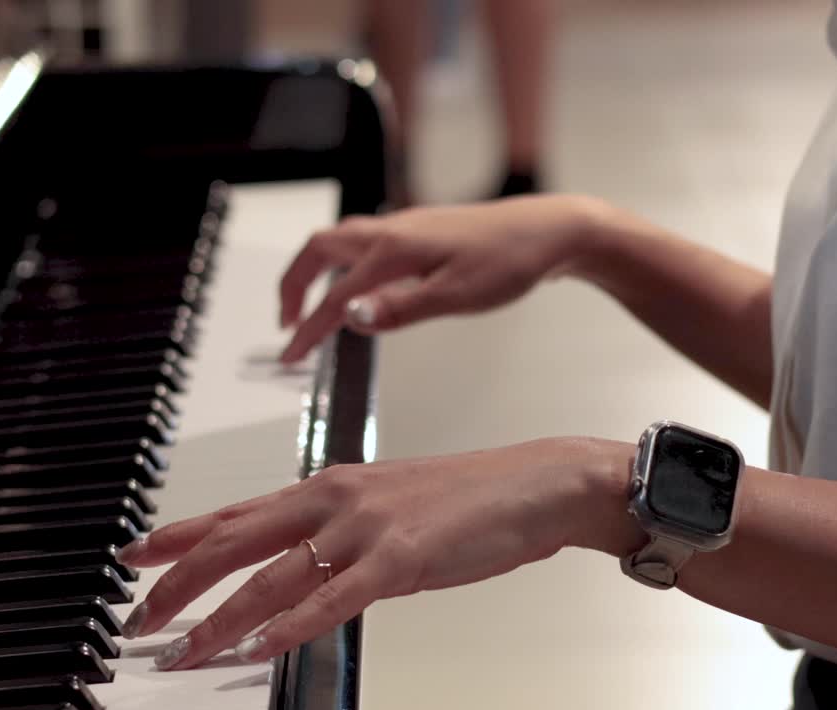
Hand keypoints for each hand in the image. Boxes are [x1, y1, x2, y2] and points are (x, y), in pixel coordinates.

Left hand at [116, 438, 639, 669]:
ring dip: (218, 619)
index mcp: (328, 483)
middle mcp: (335, 498)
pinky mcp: (401, 558)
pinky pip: (331, 600)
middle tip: (137, 618)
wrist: (533, 483)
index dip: (176, 533)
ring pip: (271, 576)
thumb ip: (333, 529)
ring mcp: (366, 527)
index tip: (132, 555)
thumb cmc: (465, 497)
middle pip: (233, 540)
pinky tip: (257, 649)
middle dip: (176, 583)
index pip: (233, 510)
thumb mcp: (384, 503)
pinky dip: (288, 627)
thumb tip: (291, 565)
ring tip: (184, 651)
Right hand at [279, 195, 608, 362]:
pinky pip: (365, 242)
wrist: (549, 231)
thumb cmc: (510, 262)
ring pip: (341, 240)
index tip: (292, 356)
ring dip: (316, 269)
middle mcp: (392, 231)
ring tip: (312, 305)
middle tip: (287, 323)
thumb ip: (400, 308)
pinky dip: (344, 263)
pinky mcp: (421, 230)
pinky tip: (360, 286)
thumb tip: (350, 317)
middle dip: (293, 285)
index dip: (308, 328)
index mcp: (395, 250)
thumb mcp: (457, 296)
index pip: (335, 295)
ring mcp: (406, 227)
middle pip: (319, 248)